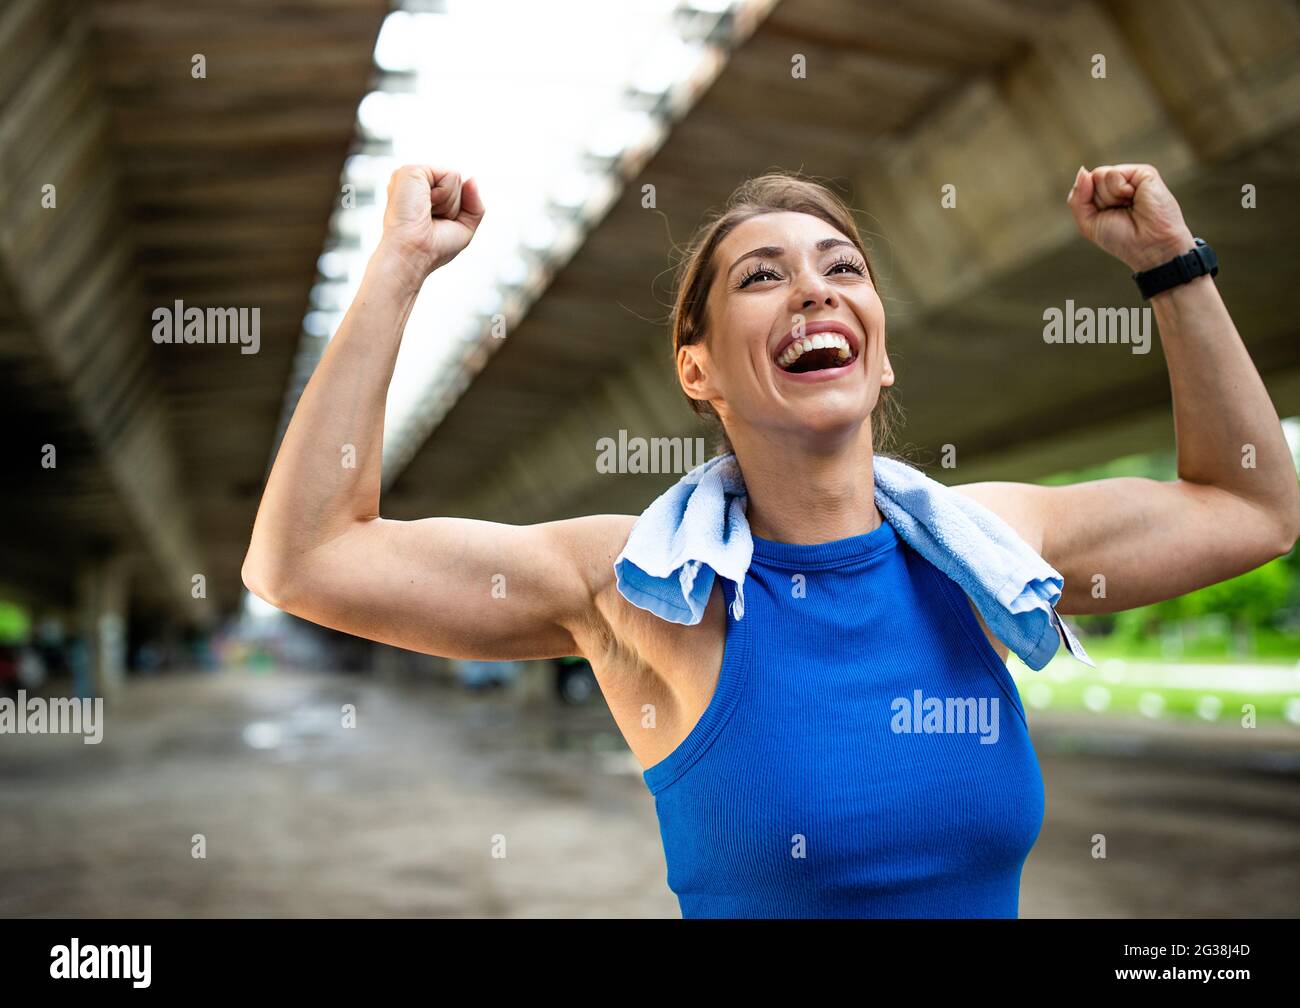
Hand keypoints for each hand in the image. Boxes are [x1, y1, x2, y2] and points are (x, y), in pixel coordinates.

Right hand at [380, 165, 485, 279]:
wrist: (412, 254)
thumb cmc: (432, 248)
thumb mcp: (464, 228)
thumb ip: (474, 204)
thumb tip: (472, 179)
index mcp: (423, 195)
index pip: (457, 191)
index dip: (456, 211)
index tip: (436, 225)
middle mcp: (416, 184)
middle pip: (458, 183)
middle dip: (454, 206)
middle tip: (431, 220)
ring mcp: (412, 176)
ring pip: (456, 177)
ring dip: (449, 203)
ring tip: (426, 213)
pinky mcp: (412, 170)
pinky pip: (451, 175)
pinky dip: (445, 194)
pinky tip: (425, 205)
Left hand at [1066, 163, 1194, 272]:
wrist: (1149, 245)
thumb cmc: (1121, 238)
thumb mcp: (1088, 223)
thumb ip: (1078, 198)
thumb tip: (1083, 170)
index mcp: (1106, 195)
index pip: (1083, 186)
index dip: (1087, 203)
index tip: (1104, 218)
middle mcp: (1118, 184)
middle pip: (1091, 179)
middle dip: (1099, 200)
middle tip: (1119, 212)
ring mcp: (1131, 177)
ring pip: (1100, 174)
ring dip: (1109, 196)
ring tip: (1128, 206)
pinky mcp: (1144, 173)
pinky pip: (1114, 172)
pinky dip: (1119, 189)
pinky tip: (1134, 197)